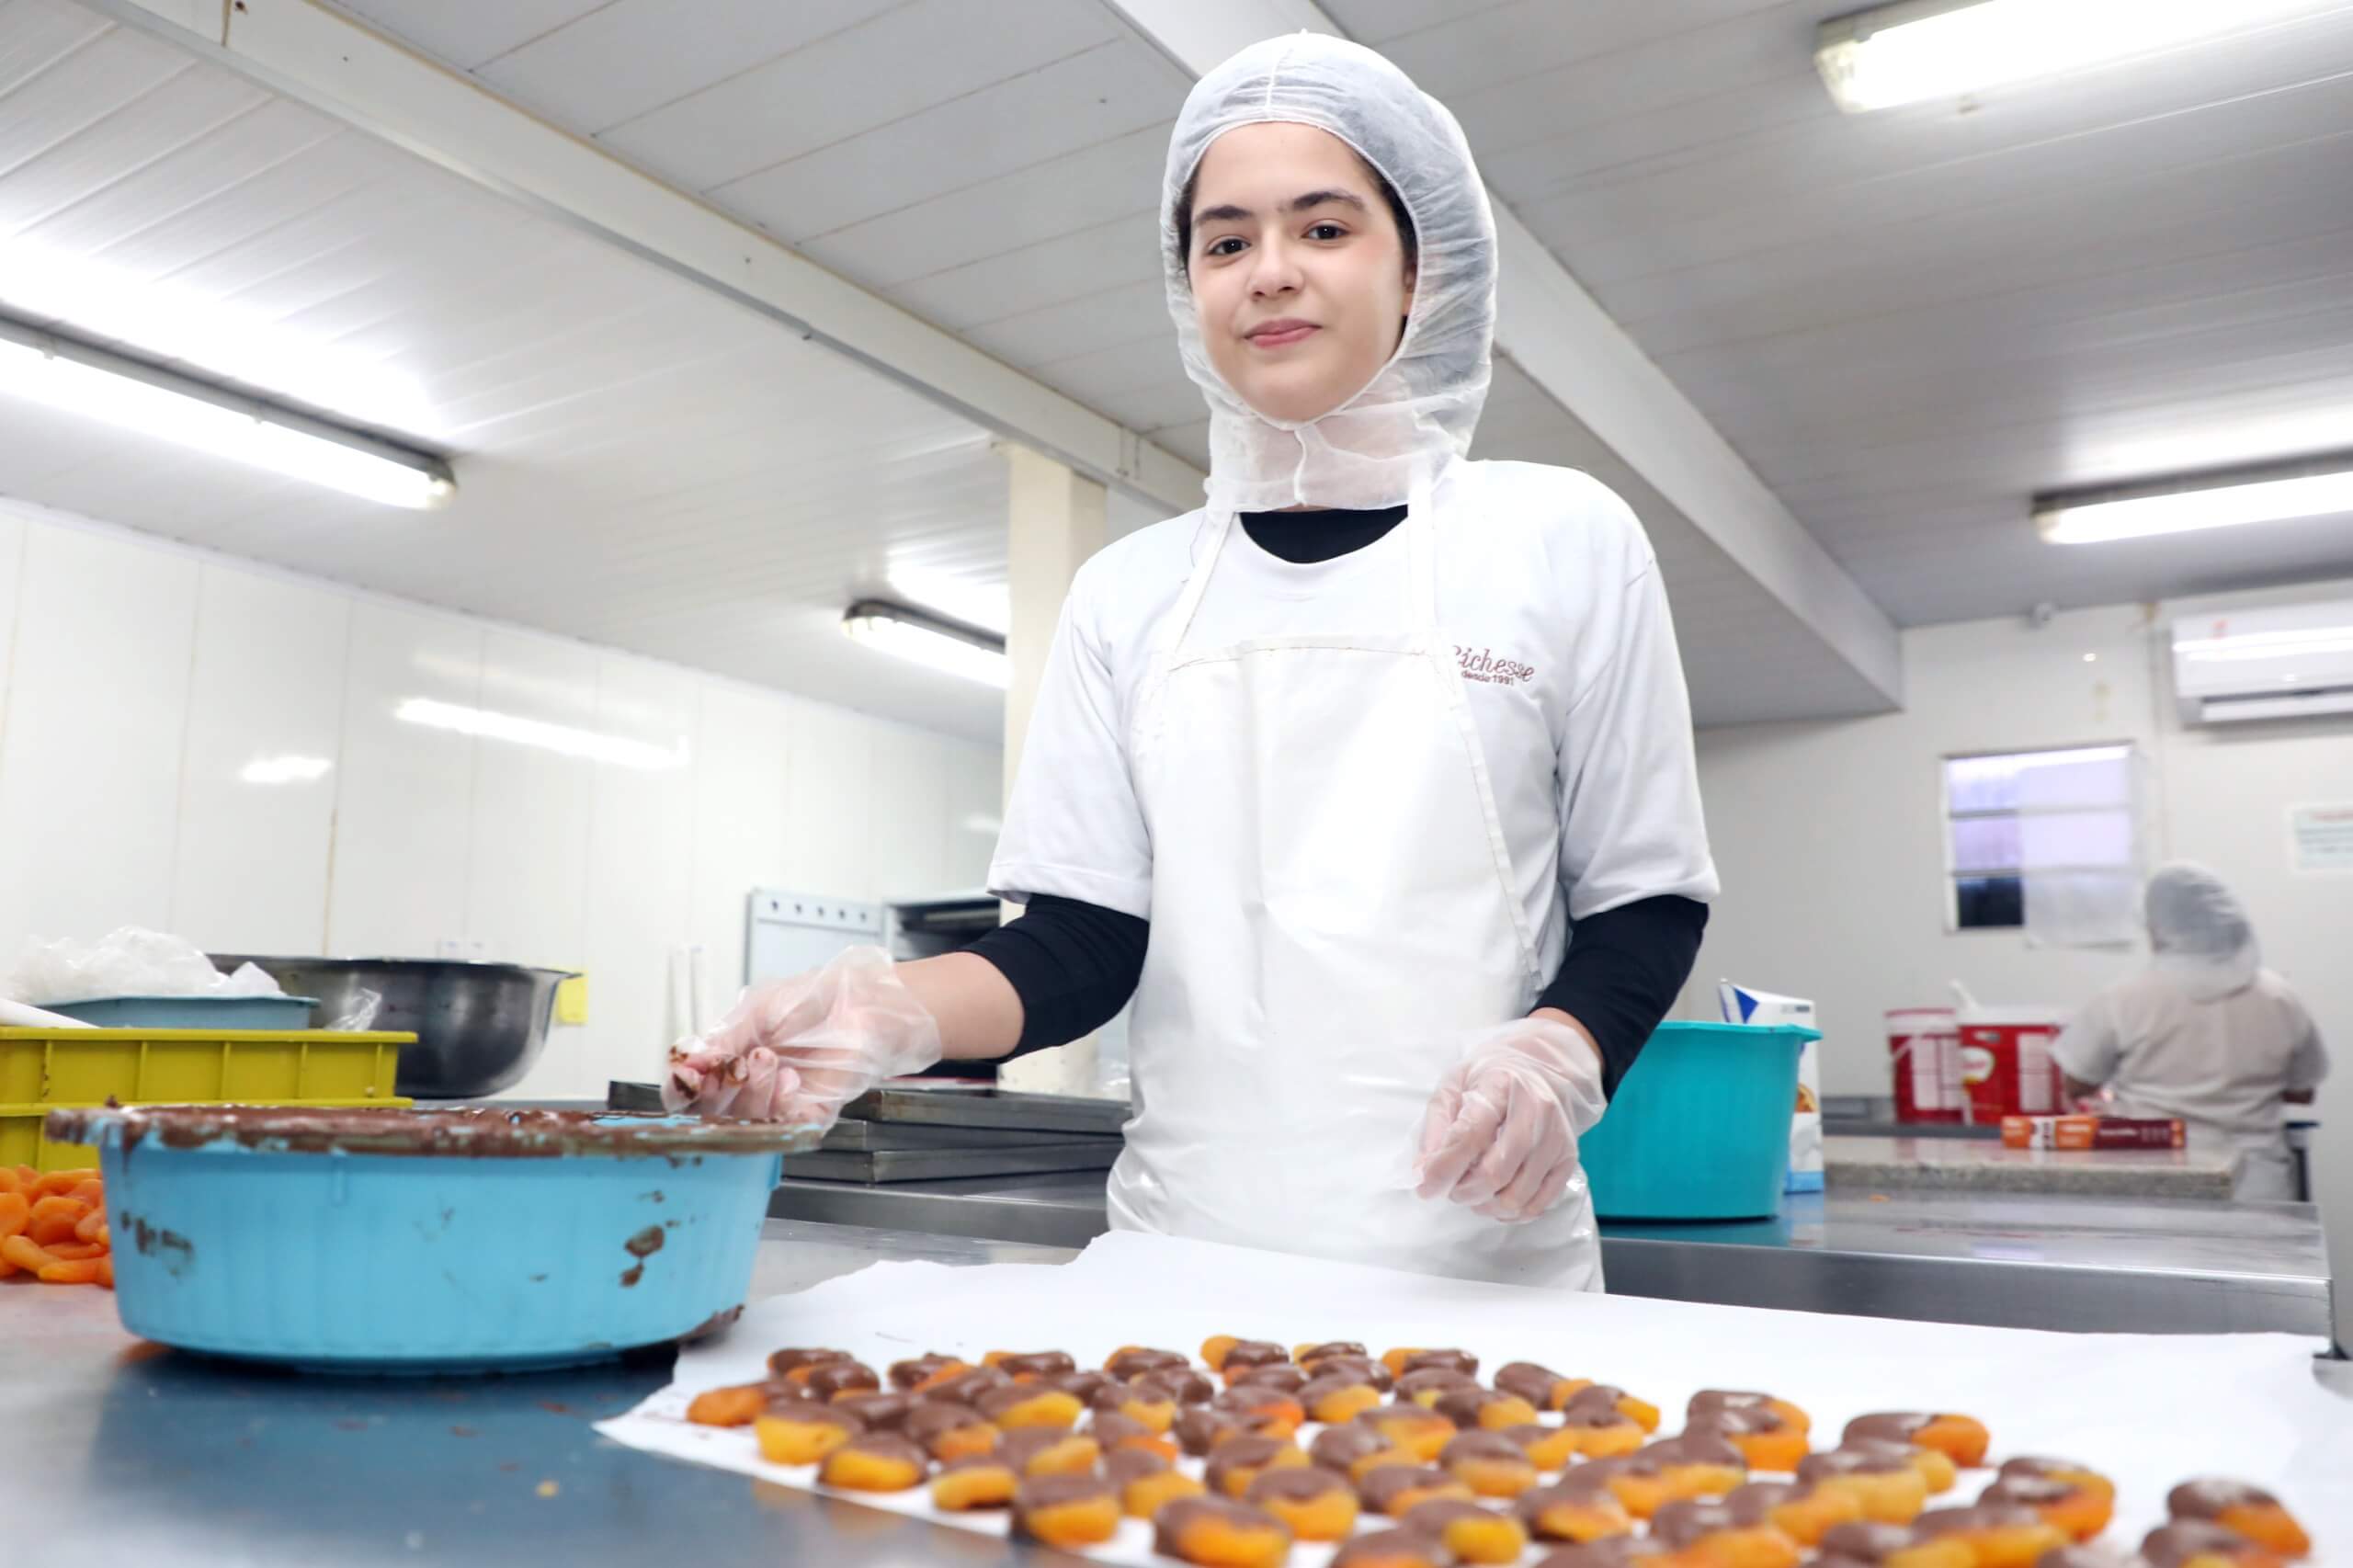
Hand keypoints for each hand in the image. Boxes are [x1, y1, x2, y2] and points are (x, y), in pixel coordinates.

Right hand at [662, 947, 942, 1126]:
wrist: (861, 1001)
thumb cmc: (812, 999)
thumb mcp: (756, 1010)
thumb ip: (723, 1040)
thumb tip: (687, 1063)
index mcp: (726, 1062)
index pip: (688, 1094)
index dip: (683, 1090)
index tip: (690, 1076)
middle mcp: (747, 1089)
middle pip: (709, 1117)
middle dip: (717, 1093)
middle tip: (733, 1065)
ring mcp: (777, 1106)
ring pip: (744, 1126)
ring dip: (750, 1095)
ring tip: (769, 1059)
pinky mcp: (809, 1116)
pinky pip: (783, 1130)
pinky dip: (781, 1108)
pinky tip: (791, 1080)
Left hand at [1413, 1016, 1606, 1221]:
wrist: (1542, 1068)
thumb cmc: (1491, 1077)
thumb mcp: (1454, 1085)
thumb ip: (1436, 1126)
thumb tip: (1423, 1172)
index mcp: (1501, 1085)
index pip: (1470, 1135)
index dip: (1444, 1167)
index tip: (1424, 1186)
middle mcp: (1535, 1111)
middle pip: (1496, 1172)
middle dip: (1464, 1192)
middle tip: (1451, 1189)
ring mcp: (1556, 1138)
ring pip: (1517, 1195)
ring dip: (1485, 1206)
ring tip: (1472, 1193)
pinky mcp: (1568, 1159)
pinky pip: (1539, 1204)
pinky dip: (1511, 1214)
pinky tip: (1496, 1201)